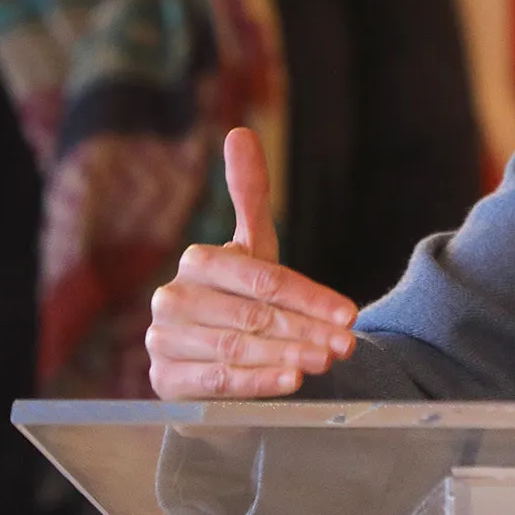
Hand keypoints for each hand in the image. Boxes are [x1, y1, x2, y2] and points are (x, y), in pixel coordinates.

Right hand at [146, 128, 360, 398]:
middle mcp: (172, 299)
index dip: (310, 296)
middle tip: (347, 344)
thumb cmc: (238, 296)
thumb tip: (239, 131)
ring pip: (237, 348)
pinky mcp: (164, 380)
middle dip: (306, 329)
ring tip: (327, 361)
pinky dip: (256, 383)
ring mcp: (163, 340)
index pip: (263, 278)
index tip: (351, 314)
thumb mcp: (252, 249)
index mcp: (197, 261)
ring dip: (287, 355)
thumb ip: (249, 194)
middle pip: (253, 315)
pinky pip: (216, 381)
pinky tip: (290, 382)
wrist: (206, 356)